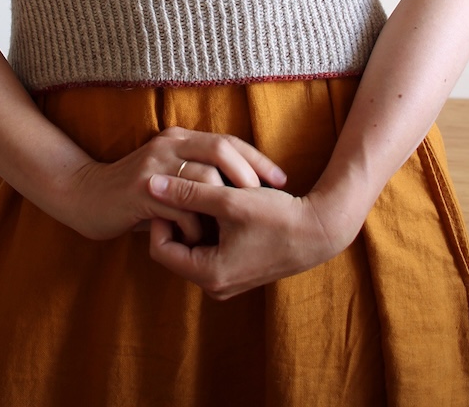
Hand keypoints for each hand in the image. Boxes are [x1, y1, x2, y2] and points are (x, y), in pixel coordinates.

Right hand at [62, 127, 286, 244]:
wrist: (86, 196)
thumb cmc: (134, 192)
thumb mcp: (168, 176)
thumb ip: (196, 176)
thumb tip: (240, 187)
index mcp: (179, 138)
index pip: (228, 141)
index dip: (257, 160)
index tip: (281, 180)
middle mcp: (169, 144)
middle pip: (222, 150)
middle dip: (250, 175)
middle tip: (266, 200)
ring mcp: (156, 166)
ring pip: (205, 179)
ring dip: (223, 207)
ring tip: (232, 227)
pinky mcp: (143, 191)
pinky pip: (182, 207)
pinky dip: (196, 226)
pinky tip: (201, 241)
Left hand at [146, 176, 360, 298]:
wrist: (319, 232)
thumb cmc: (277, 217)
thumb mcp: (229, 201)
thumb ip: (188, 192)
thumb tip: (150, 183)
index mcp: (209, 274)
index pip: (160, 248)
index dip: (160, 217)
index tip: (171, 192)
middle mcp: (215, 284)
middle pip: (175, 249)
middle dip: (176, 218)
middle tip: (184, 191)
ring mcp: (226, 280)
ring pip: (192, 247)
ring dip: (192, 221)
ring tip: (203, 195)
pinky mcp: (237, 270)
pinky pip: (208, 250)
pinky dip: (207, 227)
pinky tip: (218, 204)